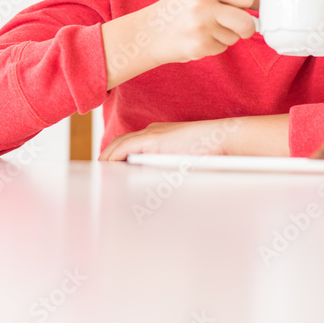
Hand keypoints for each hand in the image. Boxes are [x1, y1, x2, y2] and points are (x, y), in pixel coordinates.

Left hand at [97, 118, 239, 161]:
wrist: (224, 138)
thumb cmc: (212, 153)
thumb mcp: (185, 163)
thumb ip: (169, 169)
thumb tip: (158, 190)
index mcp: (160, 137)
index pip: (130, 145)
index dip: (116, 157)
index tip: (110, 171)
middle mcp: (153, 132)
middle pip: (121, 143)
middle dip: (107, 158)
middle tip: (99, 174)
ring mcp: (153, 133)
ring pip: (119, 144)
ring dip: (107, 158)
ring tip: (99, 172)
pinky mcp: (154, 138)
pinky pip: (125, 146)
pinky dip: (112, 155)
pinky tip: (106, 165)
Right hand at [145, 0, 258, 66]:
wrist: (150, 31)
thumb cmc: (182, 4)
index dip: (247, 2)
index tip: (238, 5)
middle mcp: (203, 4)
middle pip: (247, 21)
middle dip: (244, 25)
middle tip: (229, 21)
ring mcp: (201, 26)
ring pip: (236, 37)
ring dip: (227, 35)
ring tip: (207, 28)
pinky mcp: (199, 46)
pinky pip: (223, 48)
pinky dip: (215, 45)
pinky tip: (200, 38)